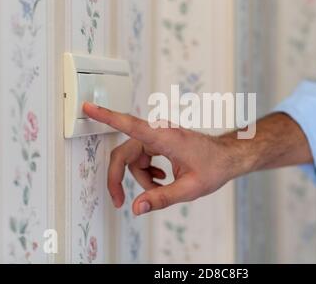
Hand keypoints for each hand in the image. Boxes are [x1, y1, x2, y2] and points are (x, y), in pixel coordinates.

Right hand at [82, 102, 236, 215]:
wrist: (228, 156)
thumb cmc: (214, 167)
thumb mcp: (190, 188)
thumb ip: (162, 198)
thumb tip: (137, 207)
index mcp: (165, 137)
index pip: (129, 125)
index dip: (106, 116)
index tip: (87, 108)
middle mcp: (159, 132)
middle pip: (125, 153)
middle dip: (120, 178)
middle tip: (119, 201)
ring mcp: (159, 135)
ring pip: (134, 158)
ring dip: (142, 177)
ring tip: (161, 187)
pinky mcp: (160, 139)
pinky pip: (142, 156)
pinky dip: (147, 171)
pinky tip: (162, 178)